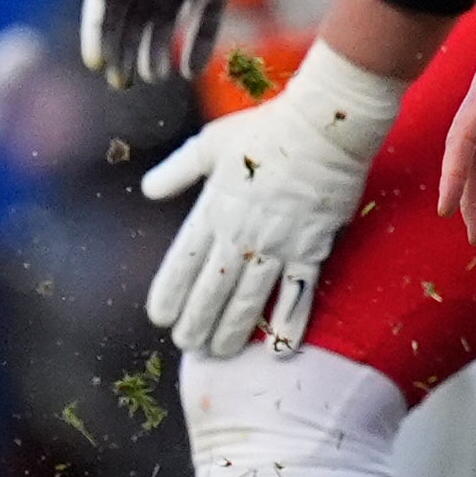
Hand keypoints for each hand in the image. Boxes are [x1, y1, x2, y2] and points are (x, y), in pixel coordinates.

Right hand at [83, 0, 260, 88]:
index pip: (105, 0)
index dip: (98, 33)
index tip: (98, 63)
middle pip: (132, 17)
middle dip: (124, 50)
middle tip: (123, 82)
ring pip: (166, 21)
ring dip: (157, 49)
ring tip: (156, 76)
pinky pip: (206, 16)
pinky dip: (198, 42)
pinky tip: (191, 68)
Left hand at [140, 45, 403, 355]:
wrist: (327, 123)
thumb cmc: (269, 128)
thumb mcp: (212, 142)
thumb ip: (178, 170)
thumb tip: (148, 189)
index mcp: (214, 208)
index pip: (182, 263)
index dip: (169, 295)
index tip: (161, 318)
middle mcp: (241, 232)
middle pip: (211, 290)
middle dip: (196, 323)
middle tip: (189, 346)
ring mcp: (278, 243)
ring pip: (248, 300)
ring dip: (231, 330)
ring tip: (220, 352)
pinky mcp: (313, 247)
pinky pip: (298, 293)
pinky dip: (288, 323)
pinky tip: (278, 347)